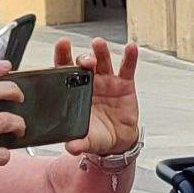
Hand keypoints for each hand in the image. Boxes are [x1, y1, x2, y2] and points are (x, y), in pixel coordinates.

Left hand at [56, 37, 141, 157]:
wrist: (118, 142)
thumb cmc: (97, 136)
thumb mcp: (86, 140)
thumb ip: (79, 142)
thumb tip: (71, 147)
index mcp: (75, 92)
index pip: (65, 71)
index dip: (63, 56)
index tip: (62, 45)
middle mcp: (90, 83)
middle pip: (85, 64)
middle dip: (84, 58)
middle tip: (86, 60)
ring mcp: (107, 81)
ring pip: (103, 62)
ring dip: (101, 52)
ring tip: (99, 45)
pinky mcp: (124, 84)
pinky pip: (127, 68)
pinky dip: (130, 57)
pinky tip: (131, 48)